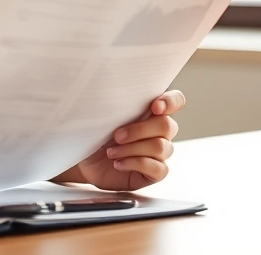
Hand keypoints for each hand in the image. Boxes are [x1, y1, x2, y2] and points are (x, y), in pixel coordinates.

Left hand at [55, 90, 185, 191]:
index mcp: (150, 111)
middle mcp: (159, 131)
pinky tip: (118, 163)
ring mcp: (159, 153)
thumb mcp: (102, 116)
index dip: (170, 102)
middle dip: (139, 130)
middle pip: (167, 125)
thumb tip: (111, 88)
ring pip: (161, 147)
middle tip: (116, 135)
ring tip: (111, 152)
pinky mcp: (155, 172)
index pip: (175, 101)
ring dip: (132, 149)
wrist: (85, 162)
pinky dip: (134, 163)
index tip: (154, 107)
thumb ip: (116, 103)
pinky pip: (158, 168)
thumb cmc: (95, 135)